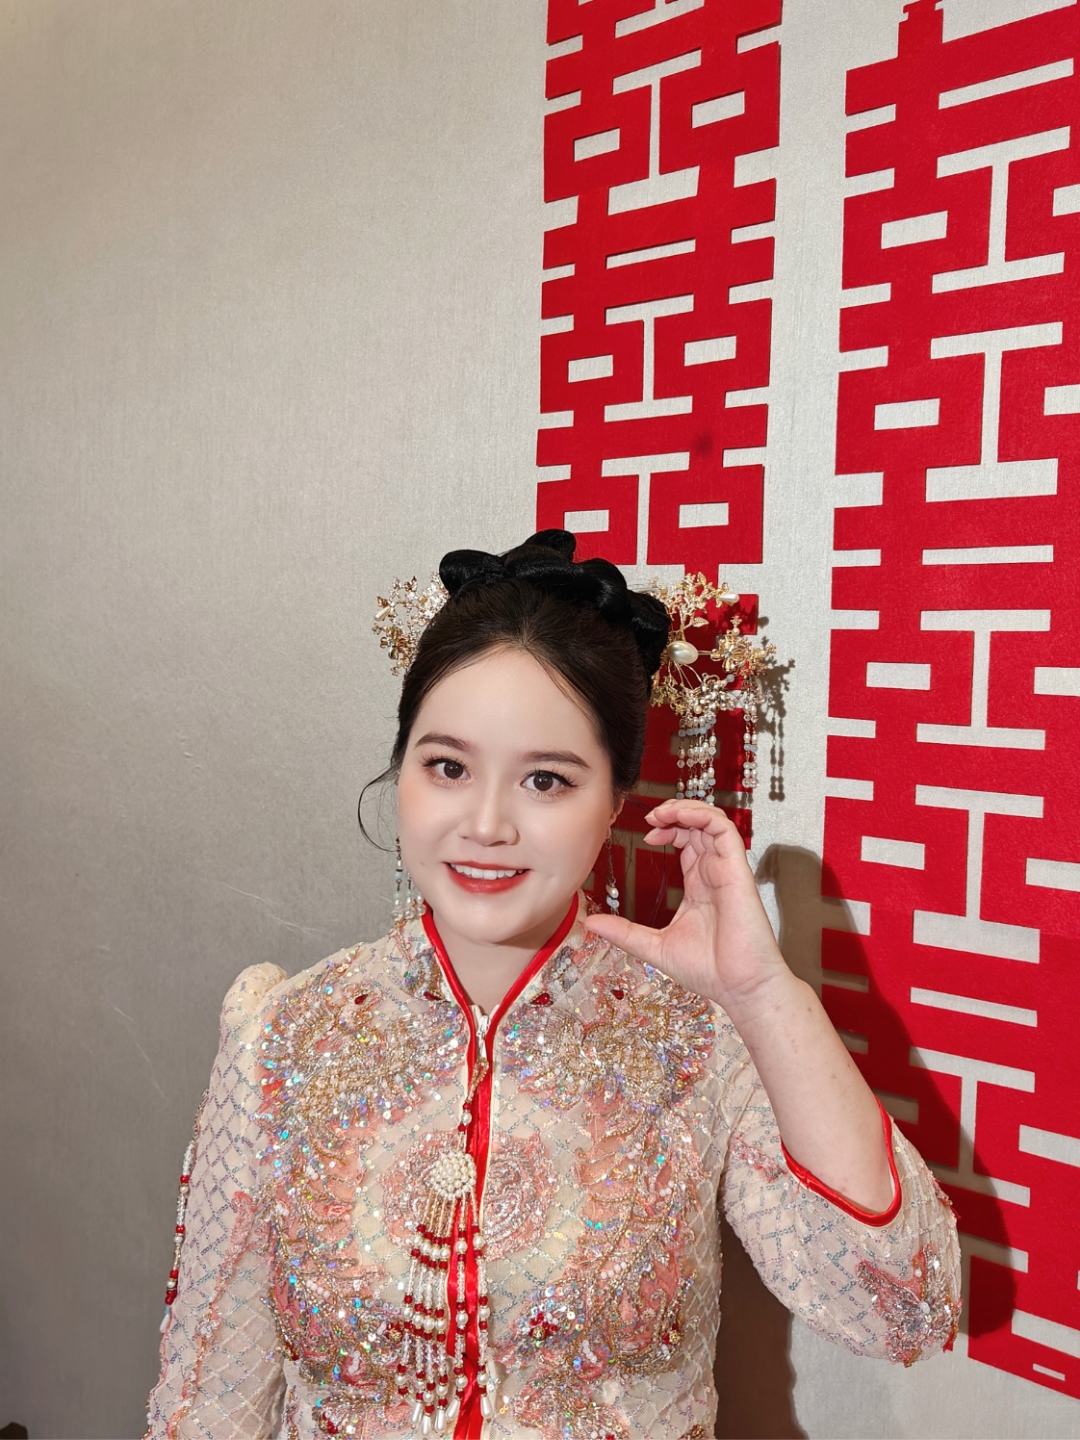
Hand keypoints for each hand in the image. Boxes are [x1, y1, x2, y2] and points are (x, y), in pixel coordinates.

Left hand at [583, 799, 788, 1011]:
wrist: (740, 988)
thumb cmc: (709, 971)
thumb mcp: (654, 946)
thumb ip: (624, 932)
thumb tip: (592, 923)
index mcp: (699, 886)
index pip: (687, 843)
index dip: (668, 830)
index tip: (647, 836)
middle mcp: (714, 873)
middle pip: (698, 826)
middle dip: (674, 813)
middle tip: (651, 817)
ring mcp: (726, 870)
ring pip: (712, 821)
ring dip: (687, 809)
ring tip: (662, 814)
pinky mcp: (737, 870)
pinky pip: (725, 830)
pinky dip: (704, 816)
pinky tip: (682, 818)